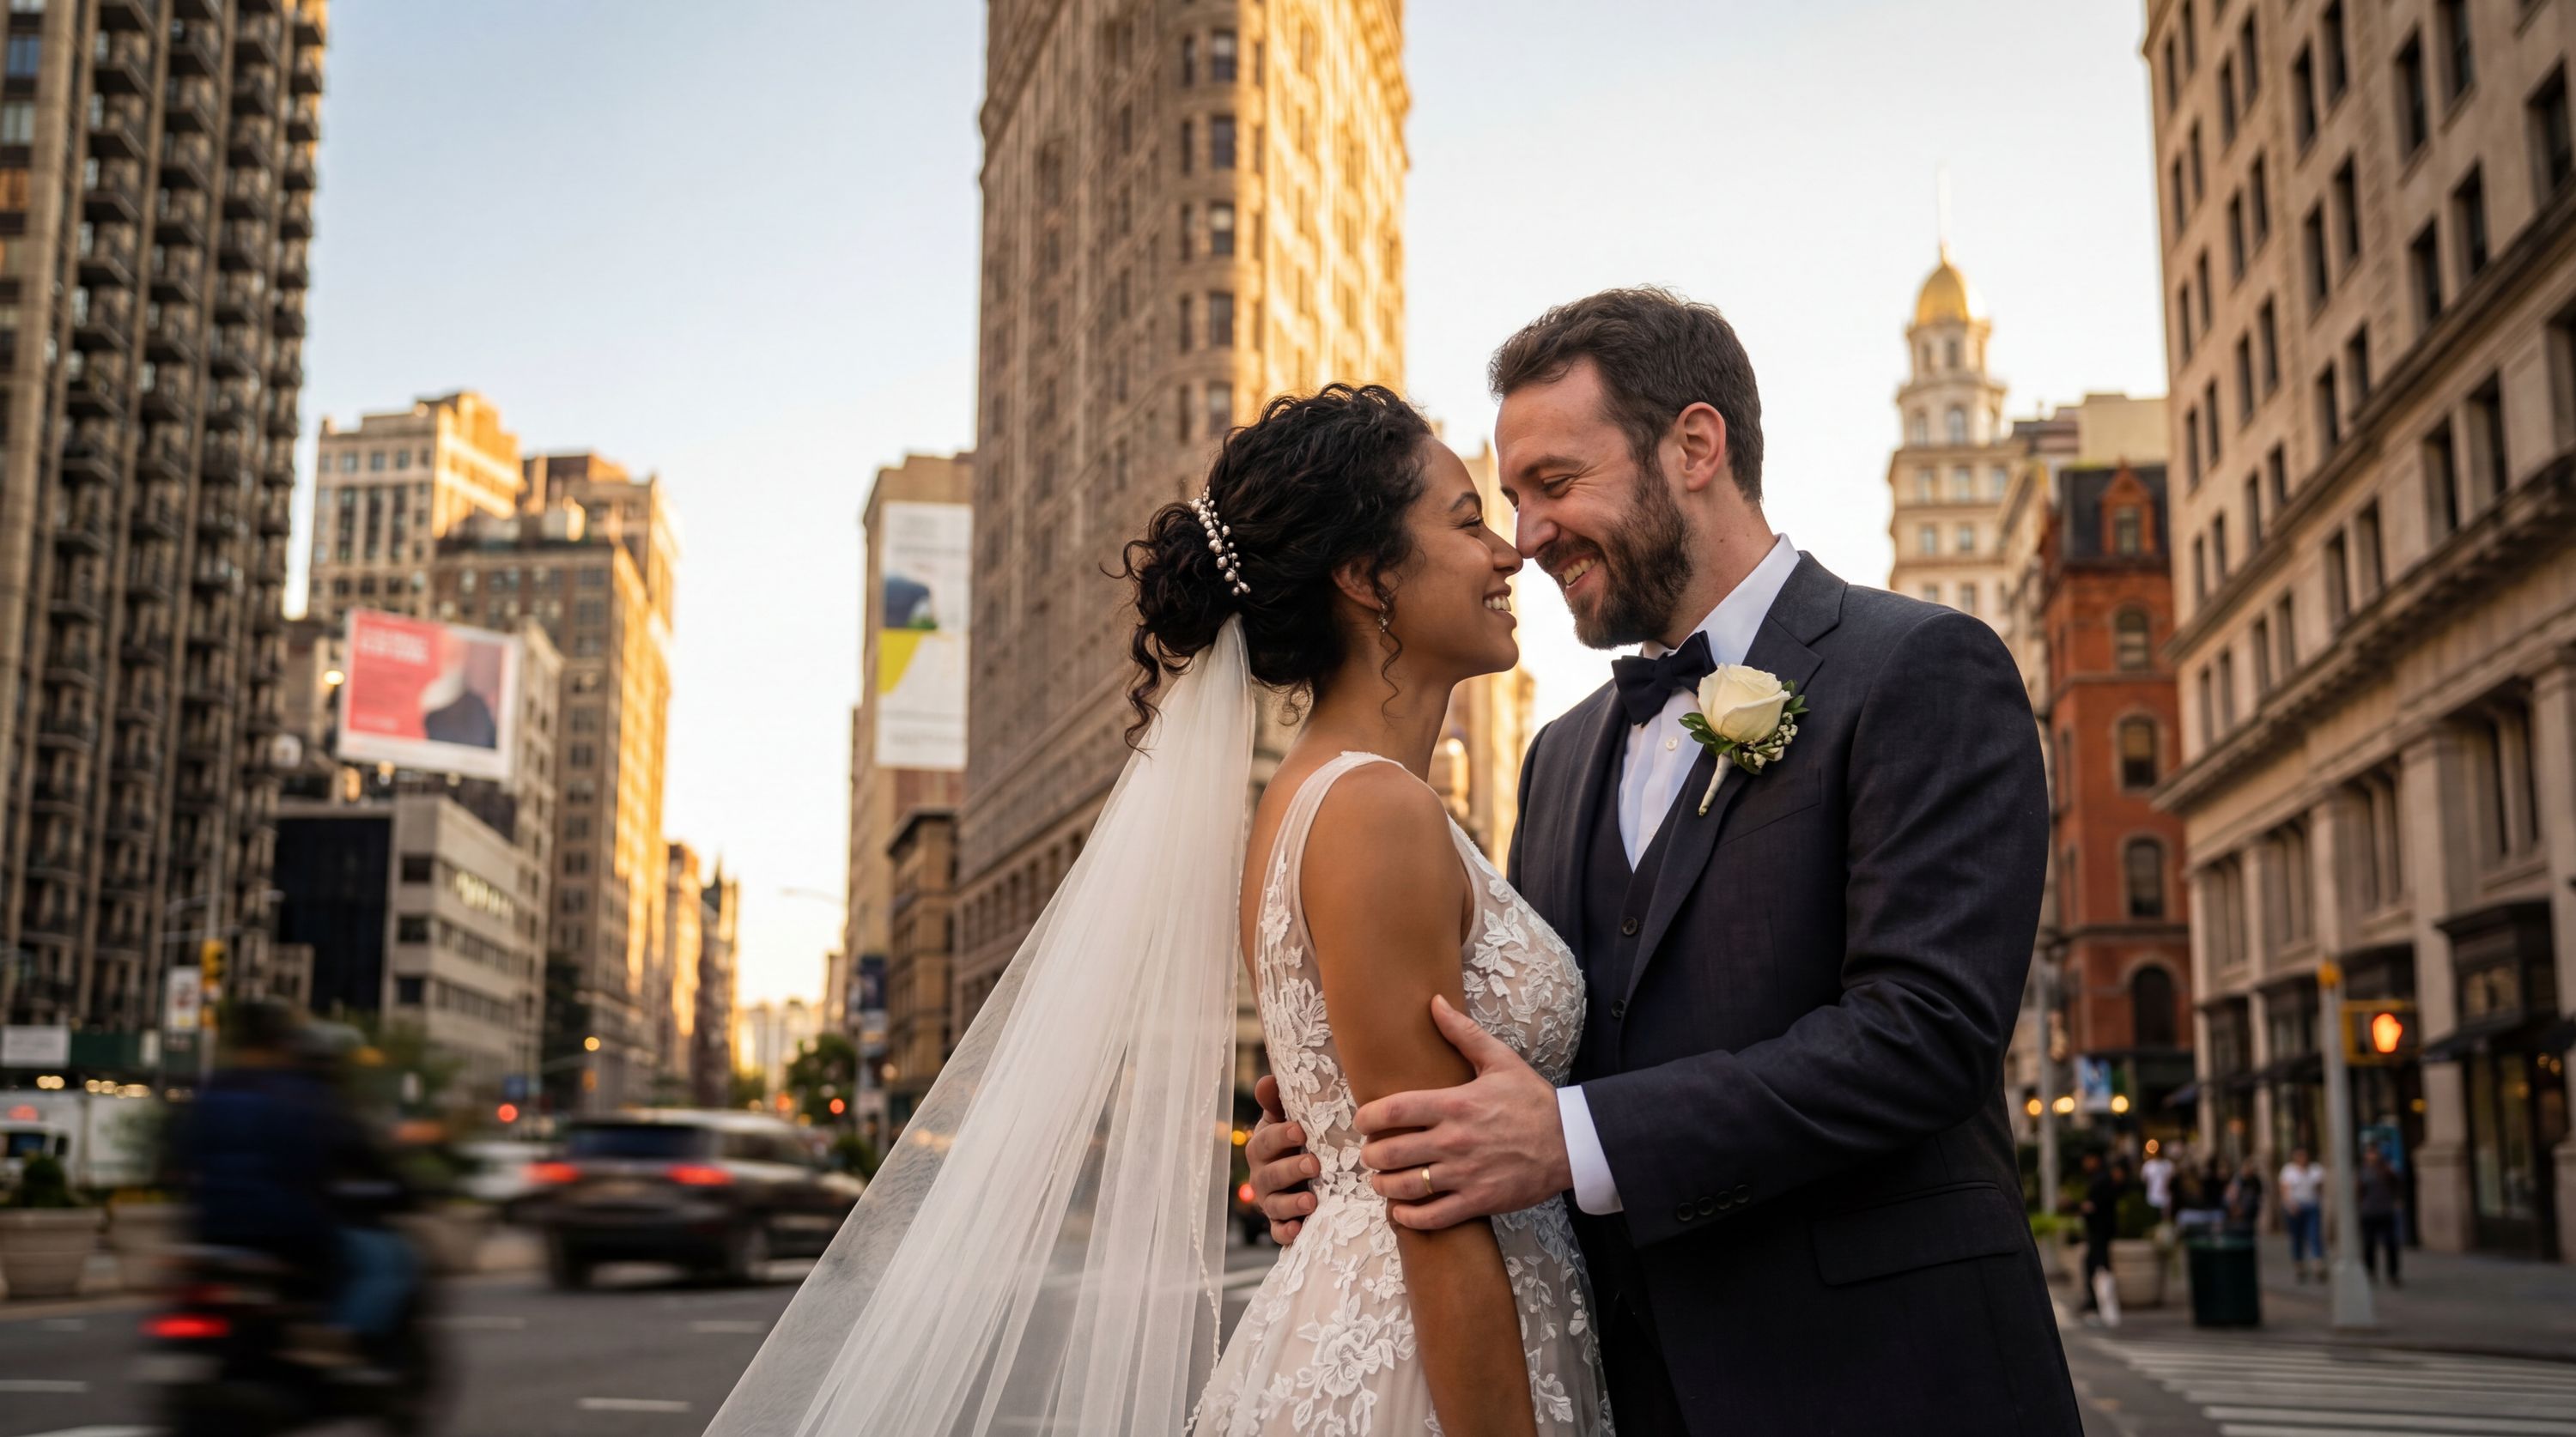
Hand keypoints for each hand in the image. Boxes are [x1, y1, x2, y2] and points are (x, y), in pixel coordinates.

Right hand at [1246, 1074, 1316, 1244]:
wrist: (1310, 1174)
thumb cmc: (1299, 1140)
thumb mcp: (1288, 1119)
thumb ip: (1277, 1101)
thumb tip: (1268, 1080)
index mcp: (1263, 1148)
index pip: (1264, 1142)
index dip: (1279, 1136)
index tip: (1300, 1130)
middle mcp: (1262, 1176)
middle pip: (1269, 1175)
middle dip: (1290, 1169)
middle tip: (1314, 1164)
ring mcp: (1271, 1201)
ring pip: (1274, 1205)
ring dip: (1291, 1203)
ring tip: (1311, 1202)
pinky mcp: (1281, 1223)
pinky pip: (1278, 1232)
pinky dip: (1286, 1232)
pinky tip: (1298, 1230)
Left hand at [1356, 996, 1570, 1230]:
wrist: (1571, 1142)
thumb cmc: (1533, 1100)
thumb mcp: (1500, 1060)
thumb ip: (1462, 1032)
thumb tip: (1434, 1002)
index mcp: (1454, 1104)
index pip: (1393, 1111)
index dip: (1367, 1118)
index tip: (1362, 1121)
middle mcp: (1454, 1141)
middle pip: (1391, 1152)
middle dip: (1371, 1155)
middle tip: (1370, 1153)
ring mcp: (1465, 1174)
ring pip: (1406, 1187)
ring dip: (1384, 1185)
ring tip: (1381, 1180)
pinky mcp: (1479, 1201)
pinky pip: (1433, 1217)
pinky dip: (1409, 1218)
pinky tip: (1401, 1211)